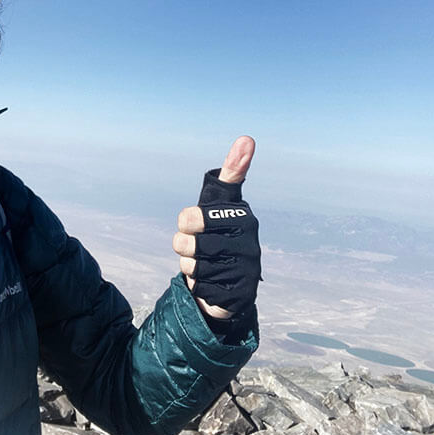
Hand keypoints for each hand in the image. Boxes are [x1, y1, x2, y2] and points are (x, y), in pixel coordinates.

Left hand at [172, 136, 258, 320]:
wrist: (232, 280)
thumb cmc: (221, 232)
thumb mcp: (221, 202)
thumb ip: (232, 171)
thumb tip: (247, 138)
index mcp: (242, 219)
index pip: (189, 217)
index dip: (185, 222)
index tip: (193, 223)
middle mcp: (250, 245)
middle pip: (184, 244)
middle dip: (184, 246)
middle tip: (197, 245)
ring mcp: (245, 272)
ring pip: (190, 268)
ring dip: (190, 267)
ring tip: (206, 263)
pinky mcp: (238, 296)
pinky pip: (198, 289)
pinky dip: (198, 286)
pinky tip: (211, 281)